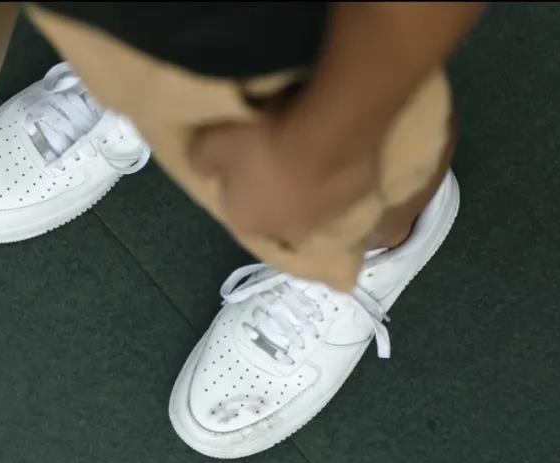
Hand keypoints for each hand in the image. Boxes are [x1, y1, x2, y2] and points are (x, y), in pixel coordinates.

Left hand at [188, 116, 380, 248]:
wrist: (325, 134)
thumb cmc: (261, 142)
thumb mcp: (210, 142)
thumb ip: (202, 159)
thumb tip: (202, 167)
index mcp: (247, 222)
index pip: (238, 212)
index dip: (240, 189)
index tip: (244, 165)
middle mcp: (286, 232)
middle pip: (278, 217)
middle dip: (278, 198)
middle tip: (280, 164)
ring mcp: (325, 221)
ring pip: (312, 210)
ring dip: (309, 193)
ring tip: (310, 159)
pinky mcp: (358, 203)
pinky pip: (341, 193)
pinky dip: (337, 180)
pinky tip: (336, 154)